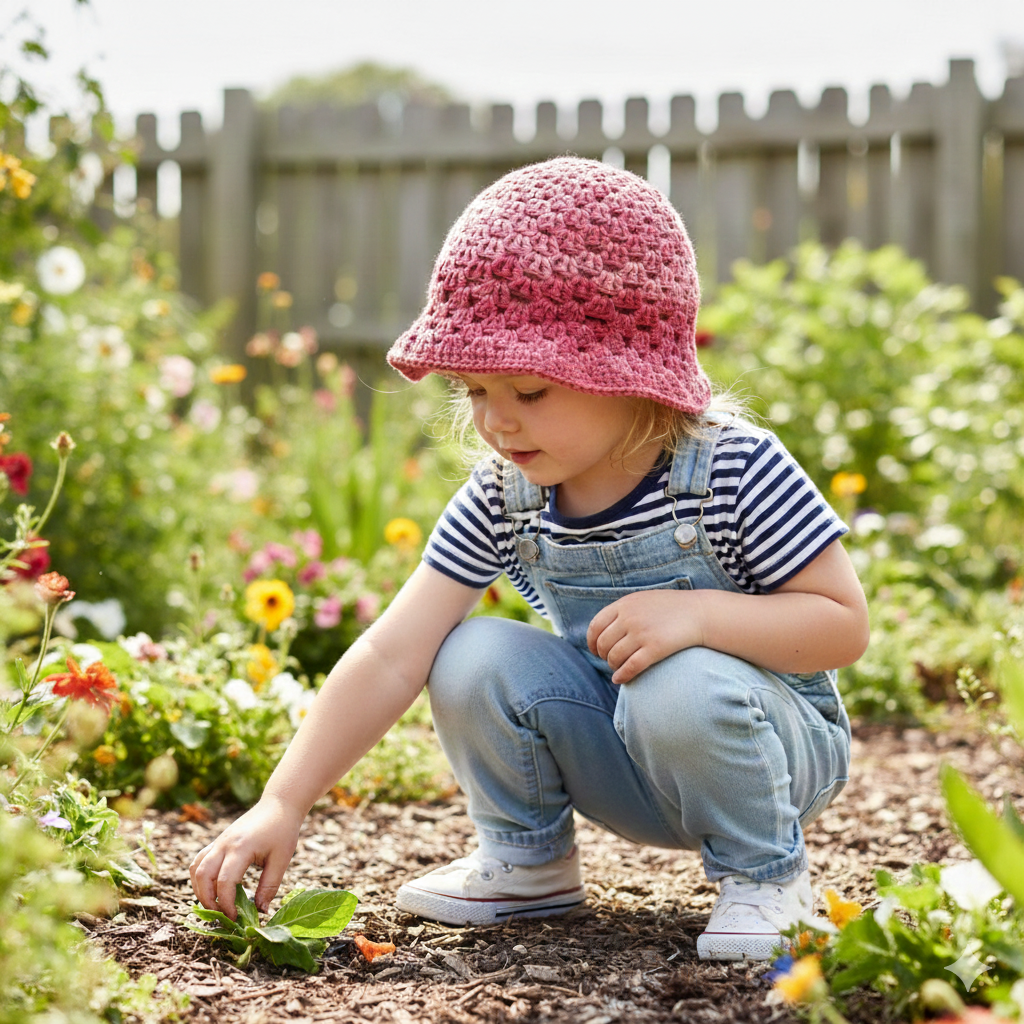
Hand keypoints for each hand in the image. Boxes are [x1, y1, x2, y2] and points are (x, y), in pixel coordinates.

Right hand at [189, 795, 304, 919]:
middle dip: (207, 900)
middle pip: (203, 876)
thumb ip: (269, 886)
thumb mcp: (281, 860)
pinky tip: (213, 888)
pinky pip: (200, 860)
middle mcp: (224, 844)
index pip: (225, 882)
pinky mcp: (218, 841)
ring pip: (196, 868)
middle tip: (222, 915)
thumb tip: (261, 912)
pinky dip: (201, 877)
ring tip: (215, 905)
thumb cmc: (283, 830)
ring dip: (200, 890)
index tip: (236, 918)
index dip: (227, 904)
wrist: (279, 804)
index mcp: (241, 848)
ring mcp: (219, 841)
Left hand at [586, 590, 704, 683]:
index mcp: (624, 605)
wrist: (700, 613)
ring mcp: (641, 633)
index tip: (595, 650)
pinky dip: (622, 676)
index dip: (591, 642)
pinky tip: (620, 679)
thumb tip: (603, 629)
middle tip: (610, 660)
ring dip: (613, 666)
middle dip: (603, 656)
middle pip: (603, 644)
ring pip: (614, 657)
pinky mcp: (655, 648)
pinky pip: (630, 667)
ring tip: (618, 668)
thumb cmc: (671, 608)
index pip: (595, 626)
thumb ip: (623, 611)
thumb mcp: (643, 600)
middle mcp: (629, 618)